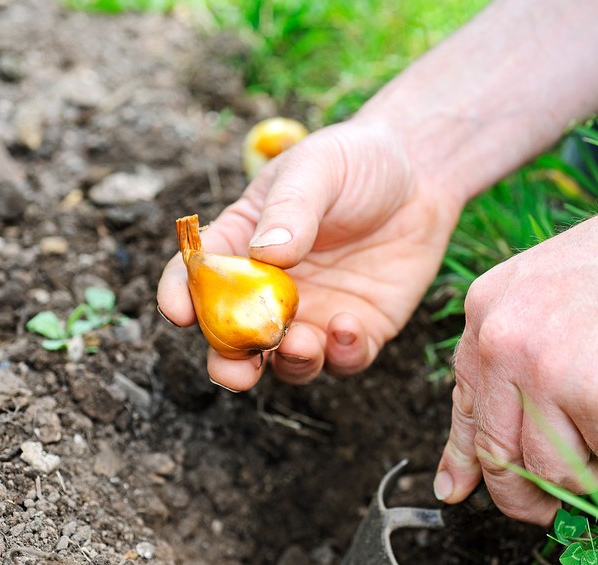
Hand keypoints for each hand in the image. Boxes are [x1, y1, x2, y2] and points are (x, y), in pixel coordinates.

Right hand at [157, 119, 461, 389]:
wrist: (420, 177)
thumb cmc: (354, 162)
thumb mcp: (317, 169)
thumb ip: (291, 209)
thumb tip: (266, 254)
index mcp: (241, 245)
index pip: (195, 275)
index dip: (179, 295)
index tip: (178, 311)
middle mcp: (269, 291)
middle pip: (234, 339)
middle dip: (229, 362)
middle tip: (234, 369)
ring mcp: (313, 314)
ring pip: (287, 361)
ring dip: (288, 362)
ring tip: (300, 342)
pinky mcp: (358, 330)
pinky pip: (343, 359)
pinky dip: (342, 355)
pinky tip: (348, 328)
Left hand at [433, 174, 597, 524]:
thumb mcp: (555, 300)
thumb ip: (520, 364)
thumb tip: (494, 450)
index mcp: (486, 313)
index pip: (464, 405)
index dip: (464, 458)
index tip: (458, 490)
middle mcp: (501, 342)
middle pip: (500, 456)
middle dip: (525, 495)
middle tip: (547, 513)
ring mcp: (545, 370)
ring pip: (558, 470)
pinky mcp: (597, 396)